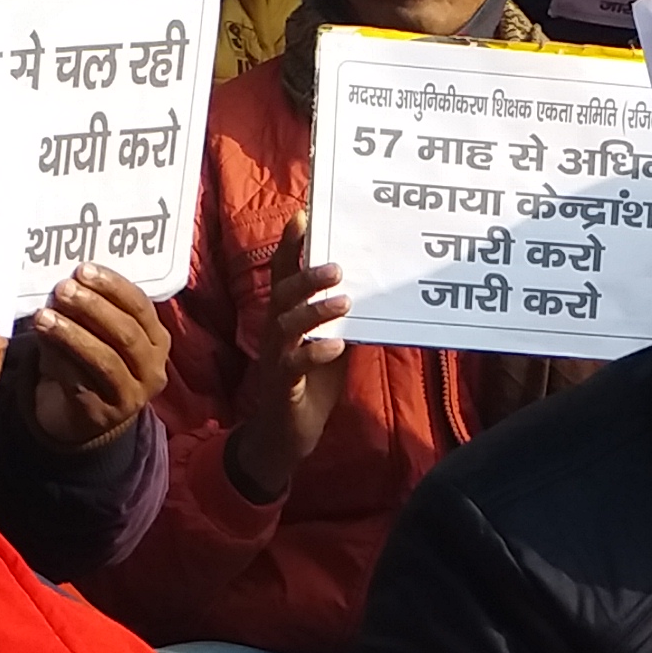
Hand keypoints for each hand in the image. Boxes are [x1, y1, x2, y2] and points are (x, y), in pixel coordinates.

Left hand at [18, 265, 172, 452]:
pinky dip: (60, 360)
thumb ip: (90, 309)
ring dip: (72, 334)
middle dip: (92, 307)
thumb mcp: (98, 333)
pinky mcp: (104, 414)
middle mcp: (152, 369)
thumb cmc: (89, 363)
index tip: (83, 270)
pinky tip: (43, 344)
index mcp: (156, 340)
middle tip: (63, 289)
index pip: (141, 306)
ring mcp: (131, 395)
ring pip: (105, 360)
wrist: (80, 418)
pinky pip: (82, 383)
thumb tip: (65, 282)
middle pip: (126, 333)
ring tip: (43, 317)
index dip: (113, 286)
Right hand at [223, 235, 355, 503]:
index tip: (303, 215)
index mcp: (286, 317)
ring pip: (286, 324)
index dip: (291, 245)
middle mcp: (275, 331)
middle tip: (337, 266)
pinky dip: (316, 353)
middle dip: (307, 275)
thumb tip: (376, 290)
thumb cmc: (309, 386)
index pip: (283, 272)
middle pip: (282, 292)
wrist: (286, 437)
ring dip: (314, 310)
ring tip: (344, 301)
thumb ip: (346, 320)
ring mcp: (276, 357)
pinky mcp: (283, 384)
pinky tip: (336, 347)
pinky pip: (295, 364)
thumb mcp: (333, 347)